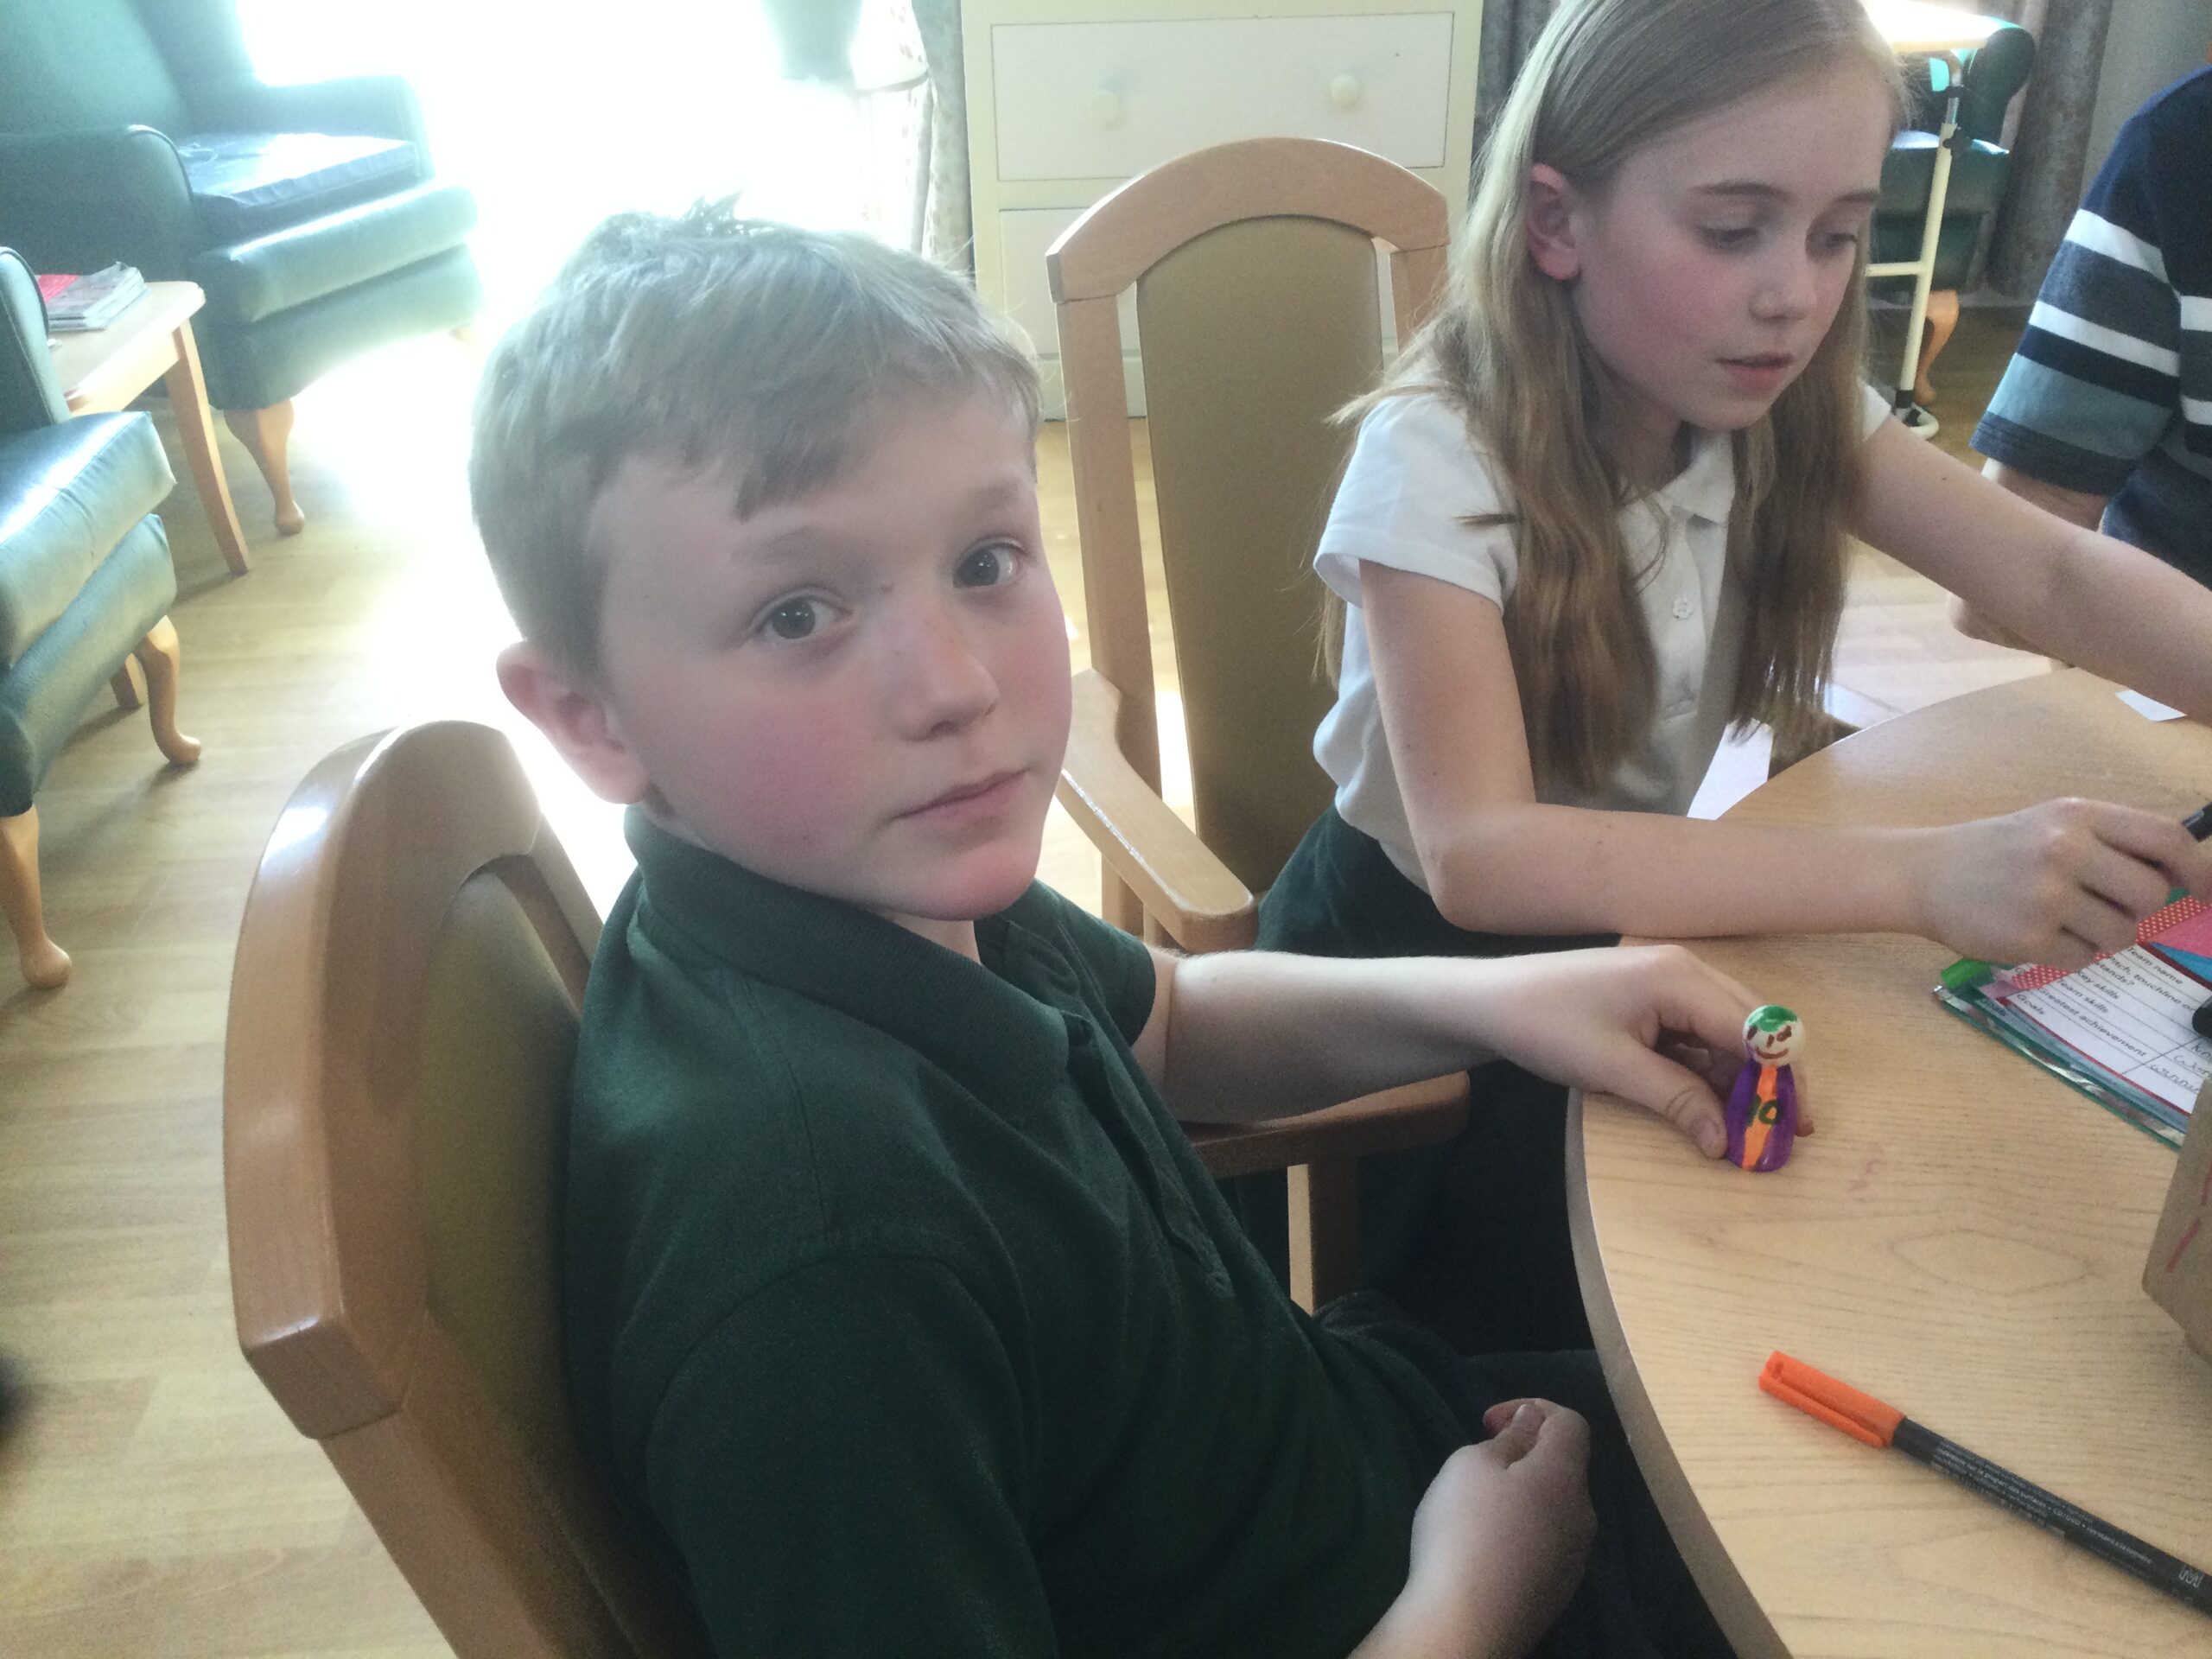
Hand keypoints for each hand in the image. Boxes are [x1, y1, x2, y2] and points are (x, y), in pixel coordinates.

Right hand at [1355, 1401, 1594, 1657]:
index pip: (1571, 1422)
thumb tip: (1533, 1421)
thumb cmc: (1465, 1531)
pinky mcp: (1559, 1591)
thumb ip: (1509, 1438)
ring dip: (1524, 1494)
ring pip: (1555, 1507)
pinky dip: (1523, 1530)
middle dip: (1525, 1454)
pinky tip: (1487, 1548)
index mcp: (1566, 1476)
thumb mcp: (1471, 1464)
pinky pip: (1547, 1542)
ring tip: (1477, 1508)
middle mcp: (1583, 1514)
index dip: (1532, 1407)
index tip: (1487, 1422)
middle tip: (1478, 1464)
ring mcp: (1575, 1558)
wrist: (1468, 1626)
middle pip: (1565, 1466)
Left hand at [1462, 945, 1757, 1157]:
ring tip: (1748, 1129)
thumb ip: (1677, 1100)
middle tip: (1784, 1133)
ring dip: (1741, 1079)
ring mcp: (1670, 983)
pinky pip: (1699, 1035)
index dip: (1782, 1078)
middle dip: (1771, 1080)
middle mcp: (1686, 972)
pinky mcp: (1654, 1000)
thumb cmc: (1546, 1026)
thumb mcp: (1613, 1069)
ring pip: (1728, 1034)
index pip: (1756, 1029)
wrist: (1489, 1002)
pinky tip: (1713, 1106)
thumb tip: (1727, 1142)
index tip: (1796, 1125)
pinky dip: (1711, 1070)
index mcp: (1680, 978)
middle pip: (1752, 1028)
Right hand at [1911, 799, 2211, 969]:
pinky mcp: (2029, 938)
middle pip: (2151, 894)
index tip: (2209, 893)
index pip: (2165, 838)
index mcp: (2077, 816)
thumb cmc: (1996, 850)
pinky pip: (2085, 959)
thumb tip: (2178, 878)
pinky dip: (2070, 954)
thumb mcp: (2051, 824)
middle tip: (2105, 905)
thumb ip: (2109, 842)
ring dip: (2103, 935)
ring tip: (2063, 920)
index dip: (2199, 869)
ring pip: (2123, 933)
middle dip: (2138, 908)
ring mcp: (2047, 896)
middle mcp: (2066, 850)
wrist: (1923, 874)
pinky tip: (2036, 934)